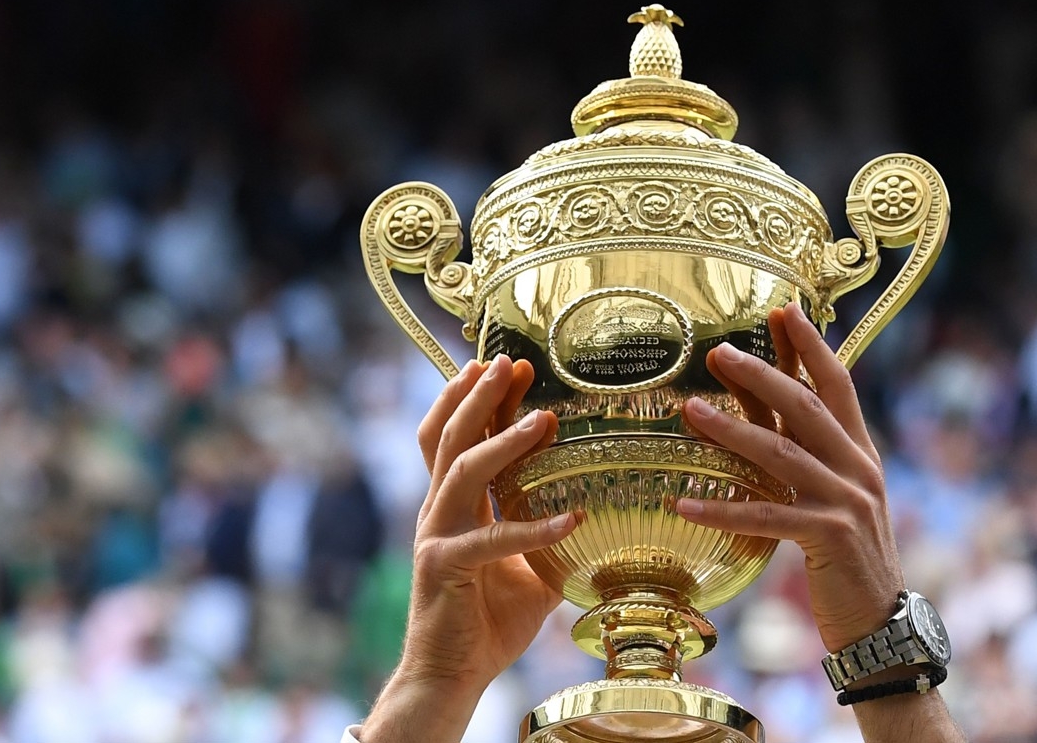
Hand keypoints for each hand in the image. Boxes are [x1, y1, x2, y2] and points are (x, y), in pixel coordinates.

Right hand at [362, 356, 570, 742]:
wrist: (453, 673)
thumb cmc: (489, 620)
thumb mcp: (529, 567)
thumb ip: (548, 536)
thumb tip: (600, 517)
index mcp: (453, 505)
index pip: (454, 437)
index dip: (473, 398)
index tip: (502, 365)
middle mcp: (438, 511)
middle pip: (449, 437)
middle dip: (479, 396)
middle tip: (510, 363)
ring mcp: (437, 536)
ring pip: (463, 470)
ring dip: (502, 439)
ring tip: (543, 418)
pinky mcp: (444, 567)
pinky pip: (493, 539)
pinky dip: (534, 528)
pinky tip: (572, 520)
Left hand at [676, 302, 904, 652]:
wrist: (881, 623)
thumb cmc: (851, 560)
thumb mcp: (840, 499)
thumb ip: (816, 459)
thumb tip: (778, 423)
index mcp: (861, 453)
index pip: (838, 384)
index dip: (812, 345)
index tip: (785, 308)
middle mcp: (858, 468)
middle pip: (805, 407)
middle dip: (762, 373)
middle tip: (720, 350)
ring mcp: (847, 501)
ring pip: (781, 454)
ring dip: (730, 430)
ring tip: (689, 411)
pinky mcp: (829, 537)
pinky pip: (765, 517)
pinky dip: (721, 509)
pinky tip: (682, 503)